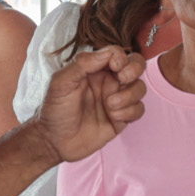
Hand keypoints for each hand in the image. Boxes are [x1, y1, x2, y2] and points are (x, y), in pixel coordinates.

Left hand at [37, 47, 147, 162]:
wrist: (56, 141)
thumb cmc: (55, 110)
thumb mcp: (61, 83)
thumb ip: (82, 64)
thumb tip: (106, 53)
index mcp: (94, 70)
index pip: (116, 53)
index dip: (120, 57)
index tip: (115, 66)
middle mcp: (108, 82)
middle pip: (135, 66)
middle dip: (134, 69)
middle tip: (123, 78)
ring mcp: (117, 99)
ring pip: (139, 88)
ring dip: (128, 95)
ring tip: (110, 105)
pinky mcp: (122, 117)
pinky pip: (138, 109)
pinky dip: (129, 112)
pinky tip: (113, 117)